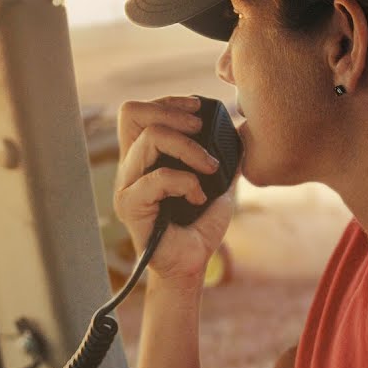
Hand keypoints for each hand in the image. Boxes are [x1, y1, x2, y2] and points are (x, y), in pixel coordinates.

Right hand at [113, 95, 237, 287]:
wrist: (191, 265)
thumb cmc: (200, 226)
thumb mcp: (217, 181)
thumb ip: (221, 154)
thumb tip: (241, 131)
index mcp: (144, 158)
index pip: (138, 112)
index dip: (166, 102)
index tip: (197, 108)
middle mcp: (130, 167)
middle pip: (133, 114)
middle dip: (173, 113)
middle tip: (201, 129)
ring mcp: (127, 186)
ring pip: (149, 140)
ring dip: (188, 149)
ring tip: (210, 168)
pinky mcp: (131, 206)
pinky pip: (157, 179)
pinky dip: (186, 182)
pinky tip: (199, 196)